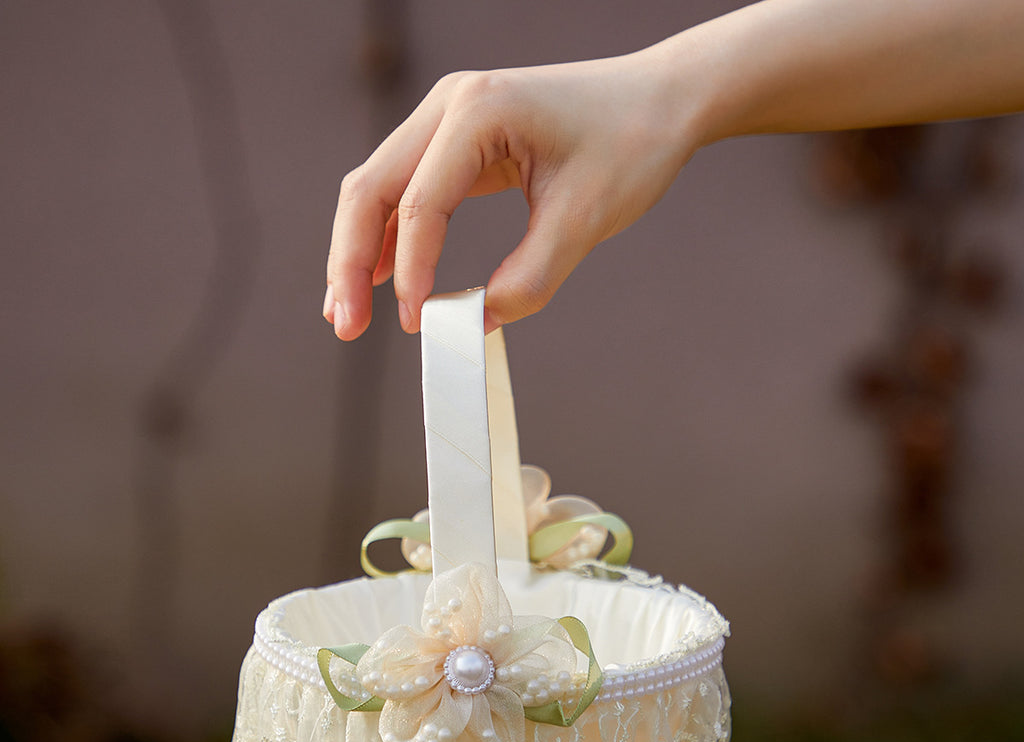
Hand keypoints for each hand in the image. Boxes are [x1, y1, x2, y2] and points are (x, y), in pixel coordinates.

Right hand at [324, 48, 704, 338]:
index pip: (420, 203)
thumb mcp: (585, 220)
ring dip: (360, 252)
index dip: (412, 272)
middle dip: (351, 262)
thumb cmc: (631, 144)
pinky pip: (408, 193)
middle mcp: (450, 105)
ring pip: (378, 190)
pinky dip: (392, 239)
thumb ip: (529, 279)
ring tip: (346, 312)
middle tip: (345, 326)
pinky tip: (382, 280)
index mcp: (479, 111)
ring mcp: (448, 120)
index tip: (419, 325)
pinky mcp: (459, 143)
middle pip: (371, 189)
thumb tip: (476, 322)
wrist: (660, 102)